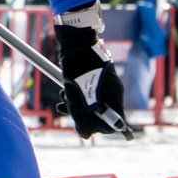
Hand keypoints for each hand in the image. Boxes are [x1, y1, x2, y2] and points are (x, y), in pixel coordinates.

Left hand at [53, 5, 134, 140]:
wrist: (75, 42)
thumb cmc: (77, 67)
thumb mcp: (76, 96)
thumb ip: (81, 116)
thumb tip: (85, 135)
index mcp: (114, 96)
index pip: (115, 123)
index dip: (98, 128)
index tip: (82, 125)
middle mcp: (113, 92)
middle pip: (101, 115)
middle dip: (82, 115)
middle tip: (66, 107)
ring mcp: (106, 86)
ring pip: (92, 106)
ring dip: (75, 107)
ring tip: (62, 98)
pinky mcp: (96, 80)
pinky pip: (88, 96)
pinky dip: (76, 98)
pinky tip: (63, 94)